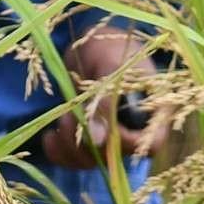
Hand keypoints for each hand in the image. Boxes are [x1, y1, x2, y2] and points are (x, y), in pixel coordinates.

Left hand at [36, 23, 172, 171]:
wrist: (92, 42)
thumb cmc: (111, 45)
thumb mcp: (110, 66)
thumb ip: (106, 100)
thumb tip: (98, 140)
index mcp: (154, 110)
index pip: (150, 144)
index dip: (125, 142)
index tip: (101, 123)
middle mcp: (135, 130)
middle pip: (117, 157)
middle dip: (87, 141)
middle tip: (68, 116)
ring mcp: (112, 137)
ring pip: (94, 160)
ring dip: (71, 147)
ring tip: (60, 119)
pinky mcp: (90, 139)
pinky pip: (76, 158)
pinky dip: (60, 152)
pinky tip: (49, 137)